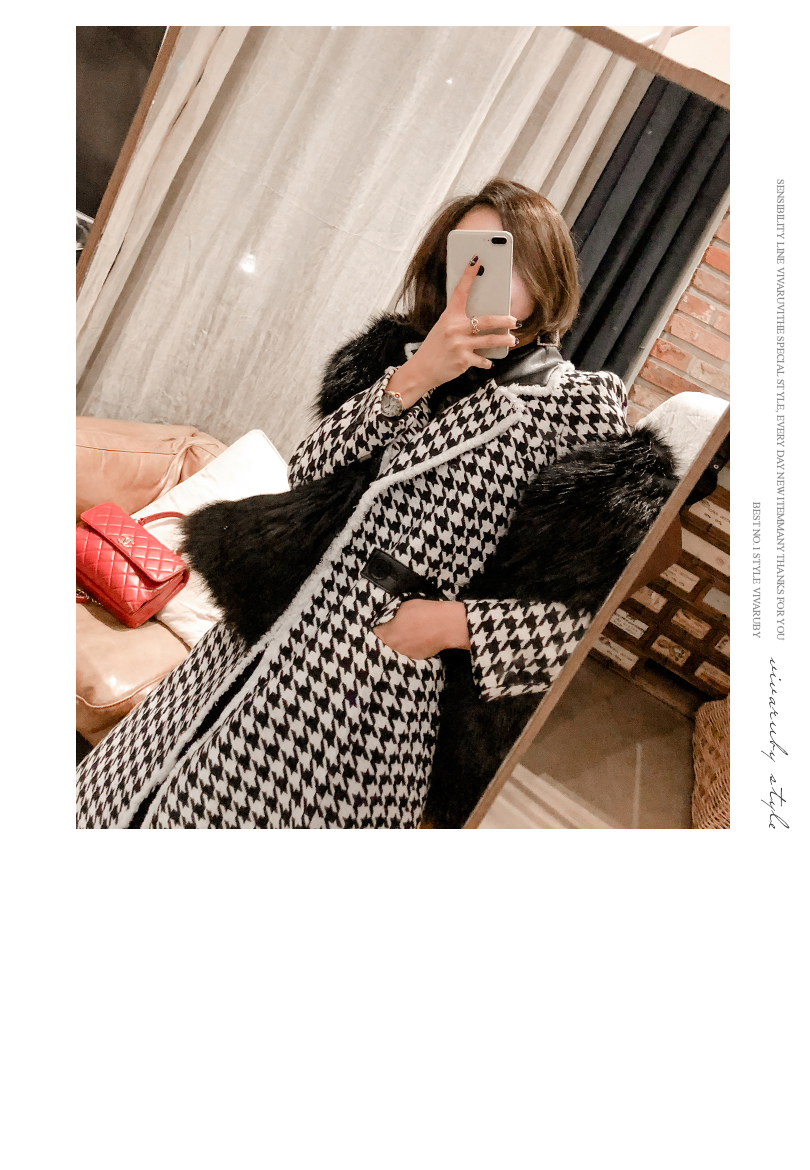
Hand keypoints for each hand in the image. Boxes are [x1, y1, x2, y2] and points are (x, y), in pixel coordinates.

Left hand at [372, 599, 470, 659]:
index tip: (383, 622)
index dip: (379, 626)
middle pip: (386, 642)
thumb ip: (392, 616)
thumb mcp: (403, 607)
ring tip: (410, 632)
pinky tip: (419, 637)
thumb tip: (389, 620)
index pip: (376, 632)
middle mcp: (395, 648)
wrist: (448, 625)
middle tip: (397, 626)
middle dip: (390, 635)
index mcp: (388, 635)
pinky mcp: (419, 657)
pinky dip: (412, 645)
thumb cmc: (424, 612)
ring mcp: (407, 654)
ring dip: (401, 641)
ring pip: (399, 648)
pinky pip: (411, 651)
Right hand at [385, 257, 517, 407]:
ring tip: (512, 339)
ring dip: (504, 340)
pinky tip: (489, 362)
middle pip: (487, 320)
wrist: (421, 370)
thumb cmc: (433, 348)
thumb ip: (459, 323)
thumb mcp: (443, 329)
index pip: (460, 291)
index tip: (476, 260)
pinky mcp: (463, 360)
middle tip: (515, 320)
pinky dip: (486, 362)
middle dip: (505, 320)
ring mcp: (460, 345)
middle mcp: (455, 328)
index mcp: (449, 316)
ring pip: (490, 340)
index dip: (468, 275)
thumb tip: (481, 320)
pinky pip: (482, 360)